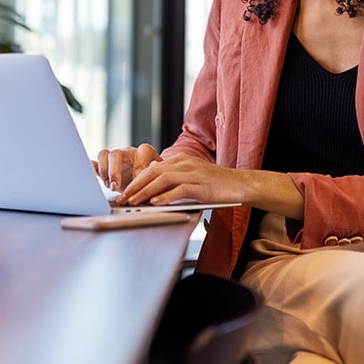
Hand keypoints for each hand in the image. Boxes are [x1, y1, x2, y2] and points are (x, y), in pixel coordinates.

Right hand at [94, 143, 160, 191]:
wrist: (150, 182)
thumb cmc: (156, 179)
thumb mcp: (159, 177)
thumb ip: (155, 173)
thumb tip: (152, 166)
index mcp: (144, 152)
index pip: (138, 155)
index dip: (136, 170)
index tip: (136, 185)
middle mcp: (128, 152)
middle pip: (115, 154)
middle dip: (113, 172)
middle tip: (114, 187)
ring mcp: (116, 159)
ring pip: (104, 155)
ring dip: (104, 172)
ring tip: (108, 186)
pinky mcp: (106, 167)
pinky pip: (95, 164)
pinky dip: (93, 169)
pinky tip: (92, 178)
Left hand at [116, 153, 243, 206]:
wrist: (241, 184)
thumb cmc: (216, 184)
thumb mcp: (192, 176)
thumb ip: (174, 176)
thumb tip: (152, 178)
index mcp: (181, 159)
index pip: (152, 168)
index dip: (136, 180)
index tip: (124, 193)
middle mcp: (185, 163)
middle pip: (154, 171)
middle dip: (136, 186)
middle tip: (123, 199)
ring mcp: (194, 173)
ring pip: (163, 179)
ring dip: (146, 191)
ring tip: (134, 202)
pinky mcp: (202, 185)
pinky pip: (180, 189)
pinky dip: (165, 196)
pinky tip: (155, 203)